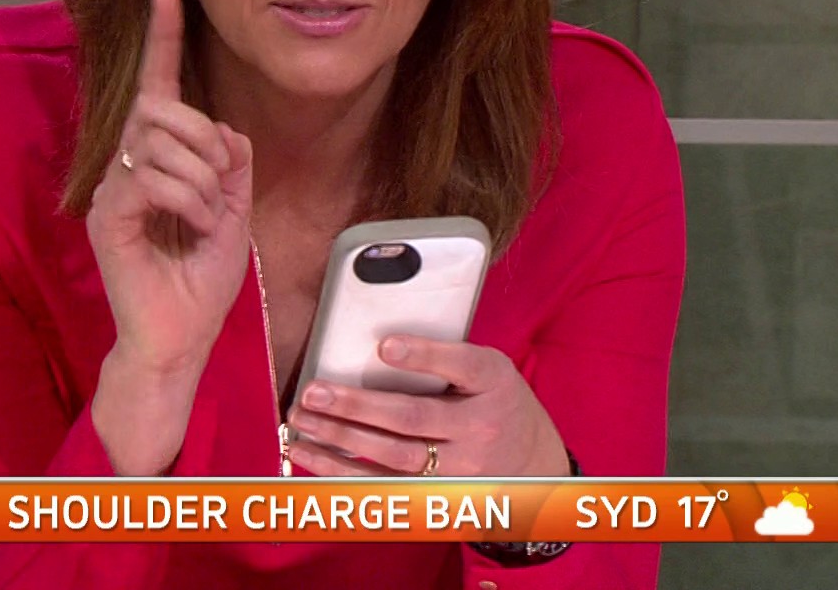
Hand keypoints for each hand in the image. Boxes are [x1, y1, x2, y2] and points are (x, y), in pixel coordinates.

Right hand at [87, 0, 255, 376]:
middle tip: (221, 186)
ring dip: (203, 180)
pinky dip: (188, 201)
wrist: (181, 337)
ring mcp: (112, 189)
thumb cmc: (201, 281)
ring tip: (206, 219)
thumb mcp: (234, 212)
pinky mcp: (106, 216)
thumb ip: (232, 165)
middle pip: (161, 108)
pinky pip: (149, 179)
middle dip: (204, 138)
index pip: (156, 88)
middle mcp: (126, 165)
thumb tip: (226, 130)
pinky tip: (194, 228)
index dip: (162, 39)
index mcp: (156, 159)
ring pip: (160, 142)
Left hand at [284, 336, 571, 477]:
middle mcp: (479, 429)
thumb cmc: (497, 404)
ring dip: (340, 437)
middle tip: (314, 391)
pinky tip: (310, 452)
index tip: (385, 346)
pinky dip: (340, 470)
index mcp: (494, 383)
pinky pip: (382, 486)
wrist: (535, 466)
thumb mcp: (490, 370)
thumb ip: (447, 357)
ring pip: (393, 457)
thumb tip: (374, 343)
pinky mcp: (436, 494)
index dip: (424, 355)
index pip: (462, 365)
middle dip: (358, 405)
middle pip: (414, 418)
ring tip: (302, 418)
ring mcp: (459, 469)